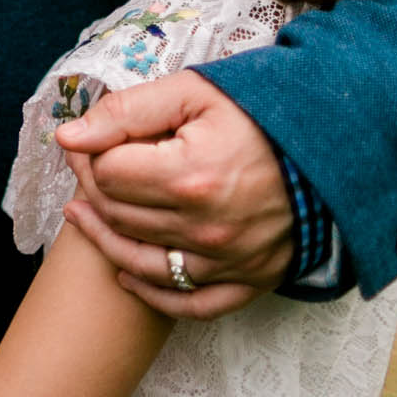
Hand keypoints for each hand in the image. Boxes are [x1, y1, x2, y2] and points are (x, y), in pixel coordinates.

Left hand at [54, 70, 293, 319]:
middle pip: (119, 215)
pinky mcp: (248, 281)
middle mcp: (208, 227)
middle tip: (87, 168)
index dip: (89, 154)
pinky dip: (151, 293)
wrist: (329, 151)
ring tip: (82, 214)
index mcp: (191, 176)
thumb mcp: (191, 94)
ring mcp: (229, 260)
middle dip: (92, 189)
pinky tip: (124, 273)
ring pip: (140, 261)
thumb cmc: (258, 115)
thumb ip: (125, 112)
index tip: (87, 142)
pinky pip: (190, 303)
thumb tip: (67, 137)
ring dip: (103, 237)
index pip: (108, 174)